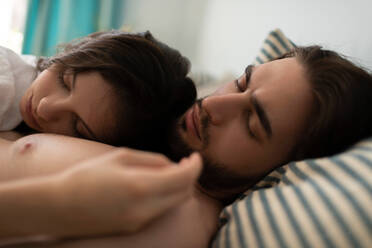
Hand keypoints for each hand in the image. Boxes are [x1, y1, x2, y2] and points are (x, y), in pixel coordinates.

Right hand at [54, 148, 201, 237]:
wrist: (59, 206)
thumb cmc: (87, 175)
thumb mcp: (121, 157)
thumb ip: (153, 160)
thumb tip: (174, 165)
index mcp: (140, 186)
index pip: (184, 177)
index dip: (195, 165)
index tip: (195, 156)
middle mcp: (144, 208)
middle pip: (184, 193)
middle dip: (189, 176)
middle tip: (185, 162)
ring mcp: (140, 221)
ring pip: (174, 203)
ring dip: (179, 187)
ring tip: (169, 172)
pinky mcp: (134, 227)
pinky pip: (160, 210)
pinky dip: (166, 197)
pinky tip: (155, 185)